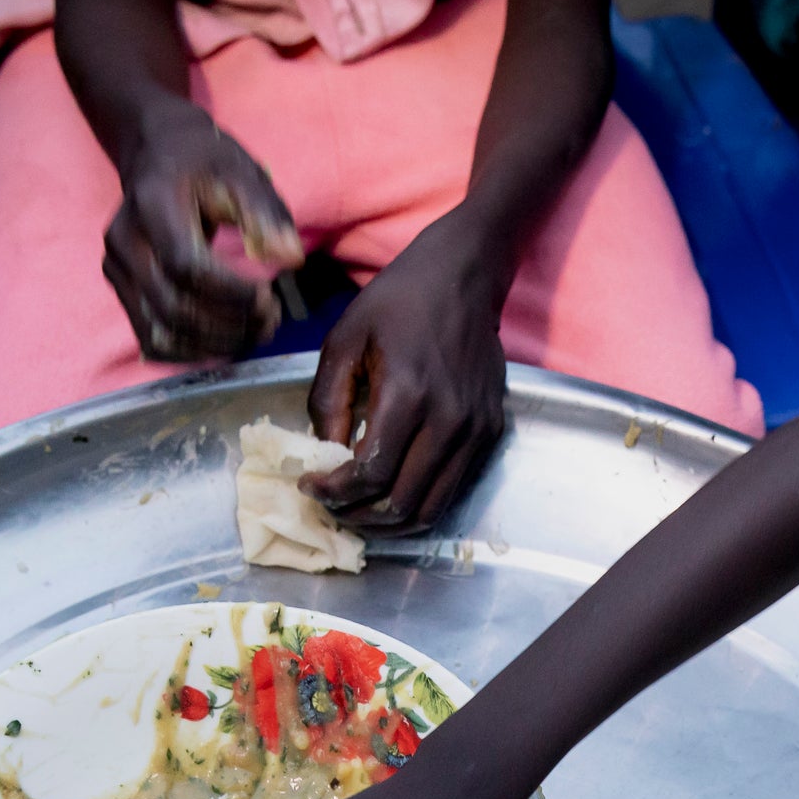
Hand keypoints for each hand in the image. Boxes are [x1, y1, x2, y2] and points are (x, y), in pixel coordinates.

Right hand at [103, 108, 305, 361]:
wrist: (158, 153)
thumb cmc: (204, 162)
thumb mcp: (241, 173)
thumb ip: (265, 215)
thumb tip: (292, 259)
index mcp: (151, 205)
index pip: (186, 266)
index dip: (231, 293)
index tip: (271, 297)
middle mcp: (125, 241)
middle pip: (173, 307)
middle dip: (229, 324)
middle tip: (271, 320)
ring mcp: (117, 268)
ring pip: (162, 332)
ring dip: (215, 344)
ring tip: (256, 333)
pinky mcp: (120, 288)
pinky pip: (152, 338)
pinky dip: (191, 351)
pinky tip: (226, 341)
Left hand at [303, 223, 512, 534]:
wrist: (465, 276)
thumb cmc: (398, 301)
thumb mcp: (345, 339)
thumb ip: (328, 401)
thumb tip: (324, 456)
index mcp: (409, 392)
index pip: (371, 473)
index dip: (334, 492)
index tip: (308, 486)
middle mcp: (449, 419)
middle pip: (400, 501)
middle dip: (356, 514)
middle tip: (330, 505)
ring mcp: (476, 430)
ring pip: (430, 508)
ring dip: (388, 522)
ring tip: (357, 509)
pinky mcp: (490, 432)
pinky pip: (452, 490)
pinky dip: (417, 504)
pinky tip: (390, 492)